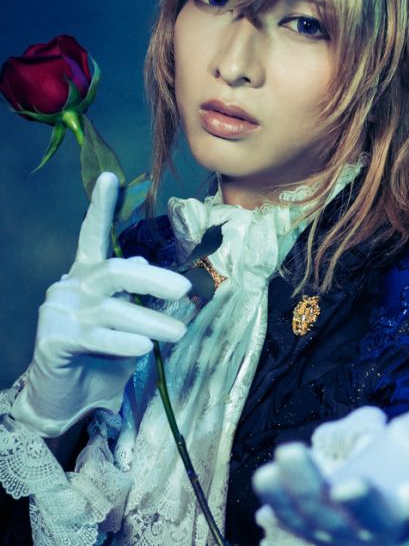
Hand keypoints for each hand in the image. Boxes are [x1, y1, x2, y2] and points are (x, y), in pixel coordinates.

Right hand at [11, 172, 190, 437]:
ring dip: (150, 322)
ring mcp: (60, 310)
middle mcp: (72, 284)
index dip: (101, 207)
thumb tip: (157, 272)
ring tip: (177, 333)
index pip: (93, 234)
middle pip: (115, 271)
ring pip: (113, 308)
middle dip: (153, 279)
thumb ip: (138, 295)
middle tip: (185, 291)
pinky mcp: (55, 338)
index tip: (109, 177)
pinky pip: (97, 336)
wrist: (66, 399)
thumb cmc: (103, 354)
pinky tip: (144, 350)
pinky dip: (124, 342)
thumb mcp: (127, 320)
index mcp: (88, 273)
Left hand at [253, 351, 408, 545]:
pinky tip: (264, 478)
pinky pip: (293, 518)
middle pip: (374, 517)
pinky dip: (278, 501)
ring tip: (285, 457)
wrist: (393, 487)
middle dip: (360, 505)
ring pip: (323, 518)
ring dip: (302, 492)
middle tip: (344, 487)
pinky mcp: (315, 528)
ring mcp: (347, 531)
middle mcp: (387, 523)